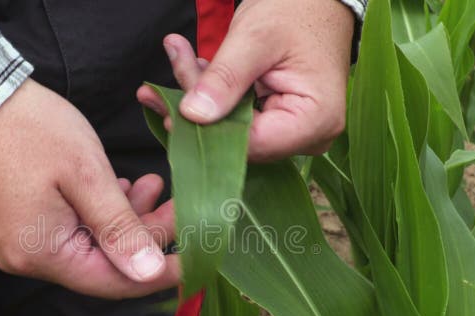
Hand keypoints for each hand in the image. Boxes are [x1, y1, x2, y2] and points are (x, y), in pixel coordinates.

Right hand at [0, 79, 178, 298]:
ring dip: (126, 219)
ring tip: (154, 184)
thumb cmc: (31, 130)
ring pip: (91, 245)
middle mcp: (26, 258)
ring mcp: (19, 242)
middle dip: (146, 235)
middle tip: (180, 203)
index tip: (196, 258)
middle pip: (103, 264)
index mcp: (41, 253)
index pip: (113, 281)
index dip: (157, 272)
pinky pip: (71, 230)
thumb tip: (149, 273)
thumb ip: (120, 228)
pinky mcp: (20, 223)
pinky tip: (122, 188)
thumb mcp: (87, 175)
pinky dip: (101, 213)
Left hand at [138, 0, 354, 160]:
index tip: (171, 109)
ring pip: (234, 133)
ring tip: (178, 66)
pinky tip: (194, 72)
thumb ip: (225, 78)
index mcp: (315, 121)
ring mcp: (296, 134)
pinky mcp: (280, 124)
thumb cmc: (298, 11)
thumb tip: (193, 115)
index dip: (208, 130)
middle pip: (240, 141)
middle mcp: (310, 137)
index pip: (251, 143)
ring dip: (201, 103)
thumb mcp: (256, 38)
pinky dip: (215, 99)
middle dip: (199, 114)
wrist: (318, 1)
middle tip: (156, 89)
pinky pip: (239, 122)